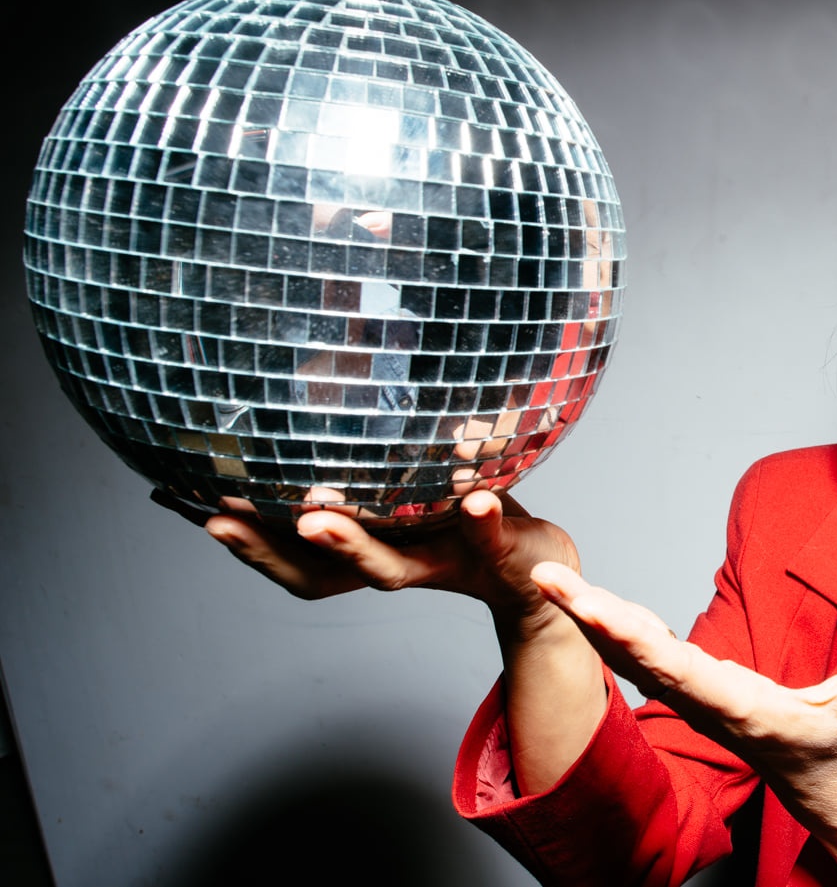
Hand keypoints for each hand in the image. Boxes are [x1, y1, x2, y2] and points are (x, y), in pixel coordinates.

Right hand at [200, 487, 579, 635]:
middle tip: (216, 521)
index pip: (285, 553)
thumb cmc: (461, 519)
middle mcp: (392, 566)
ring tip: (314, 520)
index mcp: (364, 550)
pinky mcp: (496, 554)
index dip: (235, 535)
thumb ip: (369, 457)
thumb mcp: (409, 485)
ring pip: (388, 568)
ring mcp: (441, 565)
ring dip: (350, 546)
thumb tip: (313, 388)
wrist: (538, 568)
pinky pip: (486, 538)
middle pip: (317, 570)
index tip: (176, 503)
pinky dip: (480, 521)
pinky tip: (476, 499)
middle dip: (265, 548)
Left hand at [531, 562, 836, 882]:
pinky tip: (591, 607)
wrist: (827, 797)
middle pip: (634, 657)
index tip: (590, 608)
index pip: (674, 667)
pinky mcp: (697, 693)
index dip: (629, 637)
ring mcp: (696, 701)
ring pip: (632, 657)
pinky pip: (646, 660)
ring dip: (591, 620)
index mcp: (738, 707)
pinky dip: (615, 630)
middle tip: (543, 577)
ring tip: (552, 583)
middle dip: (587, 617)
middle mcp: (705, 704)